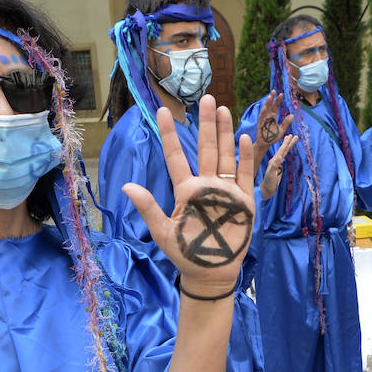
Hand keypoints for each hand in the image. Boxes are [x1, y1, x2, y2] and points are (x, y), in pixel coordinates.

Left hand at [124, 95, 254, 297]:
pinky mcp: (244, 201)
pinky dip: (244, 158)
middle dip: (207, 124)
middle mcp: (206, 185)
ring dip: (225, 133)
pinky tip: (242, 139)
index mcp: (186, 189)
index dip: (170, 135)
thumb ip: (148, 207)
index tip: (162, 112)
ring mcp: (226, 191)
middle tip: (207, 98)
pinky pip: (245, 175)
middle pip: (206, 149)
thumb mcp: (163, 231)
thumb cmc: (185, 253)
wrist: (211, 273)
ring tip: (223, 109)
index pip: (176, 156)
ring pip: (226, 156)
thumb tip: (126, 186)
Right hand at [255, 90, 292, 148]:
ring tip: (270, 97)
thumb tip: (292, 115)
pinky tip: (266, 107)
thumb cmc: (273, 137)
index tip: (281, 94)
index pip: (276, 106)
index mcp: (273, 117)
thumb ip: (286, 122)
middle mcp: (268, 116)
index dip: (278, 100)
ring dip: (267, 103)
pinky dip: (263, 112)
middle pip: (270, 105)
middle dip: (272, 98)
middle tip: (274, 91)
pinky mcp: (260, 124)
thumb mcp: (282, 130)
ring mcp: (263, 119)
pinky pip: (261, 117)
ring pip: (265, 109)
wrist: (266, 144)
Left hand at [261, 134, 297, 199]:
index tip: (290, 136)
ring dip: (288, 146)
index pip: (281, 150)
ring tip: (293, 140)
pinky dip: (286, 153)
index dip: (286, 143)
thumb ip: (275, 166)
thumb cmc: (268, 183)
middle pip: (283, 149)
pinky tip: (286, 151)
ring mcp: (276, 163)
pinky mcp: (278, 167)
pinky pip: (283, 157)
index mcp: (273, 161)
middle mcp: (274, 160)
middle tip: (294, 135)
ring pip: (284, 152)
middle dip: (288, 142)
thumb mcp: (271, 175)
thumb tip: (280, 156)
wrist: (266, 190)